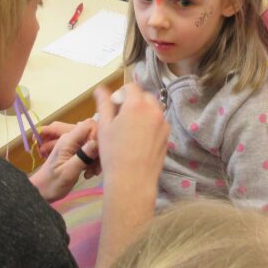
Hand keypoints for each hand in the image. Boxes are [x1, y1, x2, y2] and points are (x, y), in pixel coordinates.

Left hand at [29, 118, 98, 202]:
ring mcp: (74, 146)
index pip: (88, 125)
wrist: (42, 191)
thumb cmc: (53, 183)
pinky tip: (89, 174)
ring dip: (96, 158)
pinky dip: (93, 162)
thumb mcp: (69, 172)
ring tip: (91, 173)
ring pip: (93, 145)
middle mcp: (72, 139)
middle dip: (99, 150)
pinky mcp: (76, 153)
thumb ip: (82, 156)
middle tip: (96, 169)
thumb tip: (97, 142)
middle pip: (93, 135)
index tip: (99, 152)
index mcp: (68, 140)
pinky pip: (90, 152)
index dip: (98, 135)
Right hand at [92, 83, 167, 267]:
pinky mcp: (167, 136)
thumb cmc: (113, 153)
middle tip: (120, 117)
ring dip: (142, 112)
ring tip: (129, 130)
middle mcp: (154, 110)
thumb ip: (104, 104)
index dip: (120, 94)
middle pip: (144, 96)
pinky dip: (149, 125)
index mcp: (137, 104)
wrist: (132, 180)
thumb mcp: (104, 126)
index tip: (113, 107)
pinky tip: (138, 141)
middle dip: (132, 102)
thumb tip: (100, 89)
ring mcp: (163, 124)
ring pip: (153, 110)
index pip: (131, 87)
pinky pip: (158, 123)